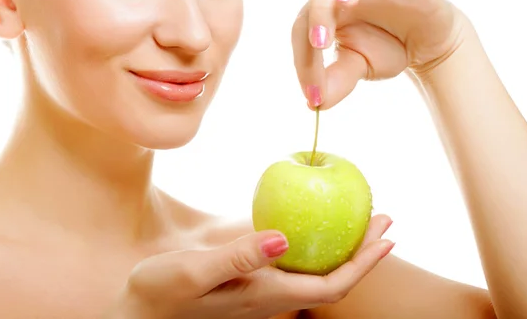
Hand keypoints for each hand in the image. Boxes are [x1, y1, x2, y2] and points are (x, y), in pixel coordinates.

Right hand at [108, 215, 392, 318]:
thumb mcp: (195, 272)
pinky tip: (307, 223)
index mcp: (266, 296)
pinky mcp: (247, 278)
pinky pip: (290, 261)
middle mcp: (271, 295)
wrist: (139, 313)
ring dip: (341, 246)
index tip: (387, 236)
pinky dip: (310, 241)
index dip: (363, 263)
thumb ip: (239, 257)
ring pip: (314, 270)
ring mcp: (260, 288)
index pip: (330, 284)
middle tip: (383, 217)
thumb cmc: (162, 294)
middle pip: (332, 277)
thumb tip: (283, 238)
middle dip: (363, 251)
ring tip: (357, 218)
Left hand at [292, 0, 468, 108]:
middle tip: (320, 42)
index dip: (304, 58)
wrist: (426, 47)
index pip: (305, 21)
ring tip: (345, 2)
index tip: (313, 92)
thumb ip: (336, 81)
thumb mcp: (356, 67)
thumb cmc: (383, 48)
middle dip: (318, 7)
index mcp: (327, 4)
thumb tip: (314, 103)